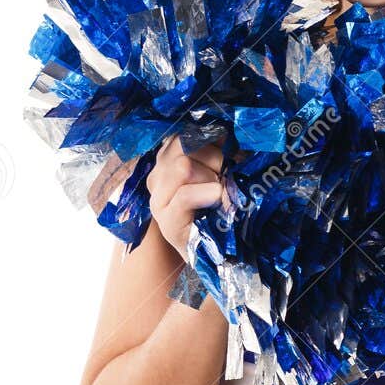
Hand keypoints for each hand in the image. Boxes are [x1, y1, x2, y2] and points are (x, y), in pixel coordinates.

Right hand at [147, 134, 224, 260]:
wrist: (218, 254)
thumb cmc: (220, 210)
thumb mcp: (220, 172)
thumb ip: (218, 151)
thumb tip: (227, 130)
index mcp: (167, 160)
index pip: (183, 132)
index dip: (208, 138)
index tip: (225, 151)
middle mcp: (157, 176)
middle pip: (183, 145)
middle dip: (213, 158)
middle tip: (224, 179)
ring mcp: (159, 199)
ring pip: (183, 166)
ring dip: (211, 177)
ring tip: (220, 193)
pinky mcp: (167, 221)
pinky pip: (184, 195)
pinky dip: (206, 194)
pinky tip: (217, 199)